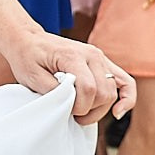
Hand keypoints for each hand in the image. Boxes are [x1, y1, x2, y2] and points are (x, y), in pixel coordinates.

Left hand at [0, 26, 135, 126]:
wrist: (28, 40)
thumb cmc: (28, 57)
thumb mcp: (32, 77)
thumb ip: (54, 91)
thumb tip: (72, 103)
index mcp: (74, 56)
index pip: (88, 89)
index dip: (79, 107)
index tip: (65, 111)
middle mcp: (92, 55)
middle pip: (104, 93)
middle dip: (89, 110)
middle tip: (71, 114)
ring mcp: (100, 58)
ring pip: (114, 91)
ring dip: (101, 108)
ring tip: (82, 114)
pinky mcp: (103, 63)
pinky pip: (125, 82)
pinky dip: (127, 98)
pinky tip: (118, 112)